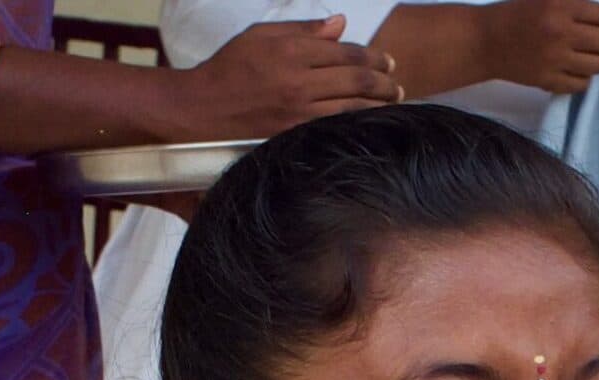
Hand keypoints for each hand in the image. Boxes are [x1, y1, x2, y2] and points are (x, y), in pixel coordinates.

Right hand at [165, 17, 398, 141]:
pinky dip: (359, 125)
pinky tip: (372, 124)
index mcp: (290, 51)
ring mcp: (297, 113)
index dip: (373, 56)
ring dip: (380, 105)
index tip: (388, 61)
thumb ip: (303, 30)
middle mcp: (297, 82)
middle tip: (397, 83)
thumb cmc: (230, 68)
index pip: (345, 52)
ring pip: (353, 108)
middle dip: (384, 81)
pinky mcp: (294, 136)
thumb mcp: (261, 35)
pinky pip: (336, 129)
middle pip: (356, 80)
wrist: (201, 109)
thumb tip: (341, 24)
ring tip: (394, 102)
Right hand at [480, 0, 598, 94]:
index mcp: (560, 6)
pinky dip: (584, 79)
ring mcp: (554, 59)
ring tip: (593, 57)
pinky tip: (579, 72)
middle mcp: (560, 32)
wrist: (484, 41)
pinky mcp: (547, 80)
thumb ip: (573, 3)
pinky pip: (580, 85)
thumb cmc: (515, 14)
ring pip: (596, 66)